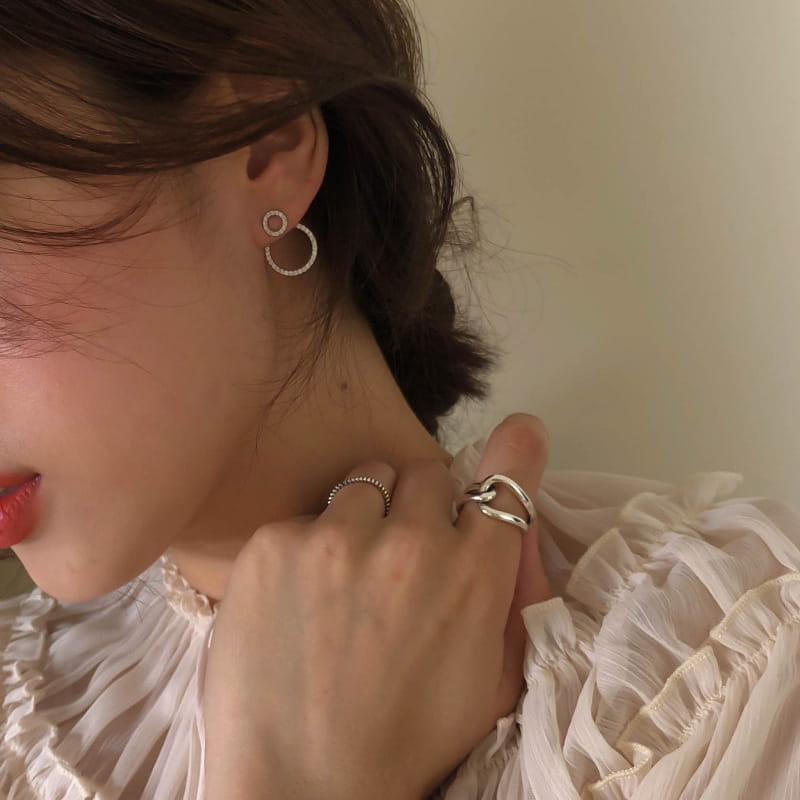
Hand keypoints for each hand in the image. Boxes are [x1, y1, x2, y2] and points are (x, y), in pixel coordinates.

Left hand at [202, 413, 551, 799]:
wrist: (301, 788)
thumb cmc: (407, 742)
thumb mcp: (493, 682)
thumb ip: (516, 595)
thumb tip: (518, 525)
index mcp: (472, 577)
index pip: (507, 483)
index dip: (516, 454)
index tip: (519, 435)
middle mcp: (410, 544)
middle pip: (425, 472)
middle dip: (420, 504)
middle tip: (400, 554)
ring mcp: (335, 538)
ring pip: (363, 482)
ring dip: (363, 516)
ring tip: (344, 579)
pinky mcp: (273, 544)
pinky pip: (303, 517)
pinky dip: (306, 548)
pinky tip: (298, 602)